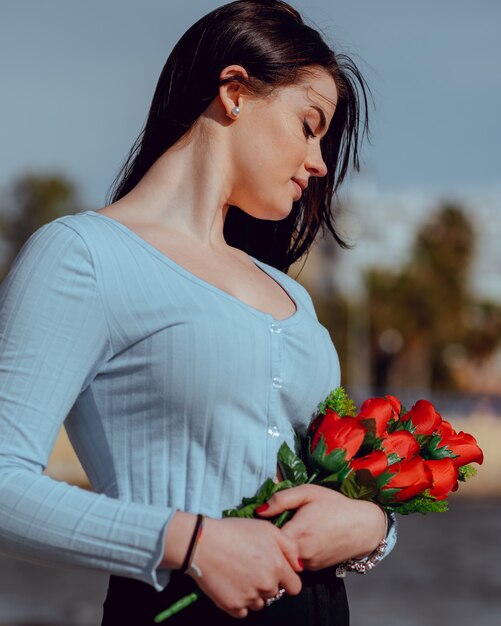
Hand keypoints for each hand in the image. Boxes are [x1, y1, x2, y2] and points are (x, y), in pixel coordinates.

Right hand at [191, 517, 302, 617]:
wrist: (203, 543)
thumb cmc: (235, 531)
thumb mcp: (267, 528)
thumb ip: (289, 547)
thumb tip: (299, 566)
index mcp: (277, 567)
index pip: (295, 587)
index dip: (287, 579)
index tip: (277, 572)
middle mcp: (266, 585)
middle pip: (275, 594)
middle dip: (267, 583)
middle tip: (252, 567)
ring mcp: (249, 597)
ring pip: (259, 603)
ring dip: (254, 593)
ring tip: (240, 574)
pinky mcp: (233, 606)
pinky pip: (243, 611)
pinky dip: (239, 601)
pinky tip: (231, 583)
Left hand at [256, 485, 386, 570]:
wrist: (363, 526)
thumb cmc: (335, 505)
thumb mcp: (308, 492)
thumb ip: (281, 499)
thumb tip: (259, 510)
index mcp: (296, 533)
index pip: (266, 538)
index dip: (261, 529)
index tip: (263, 519)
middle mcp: (300, 554)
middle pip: (273, 550)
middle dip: (269, 540)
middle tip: (273, 525)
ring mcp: (308, 565)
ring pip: (284, 558)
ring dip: (282, 548)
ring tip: (288, 530)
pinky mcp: (315, 569)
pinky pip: (296, 563)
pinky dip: (293, 554)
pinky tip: (301, 539)